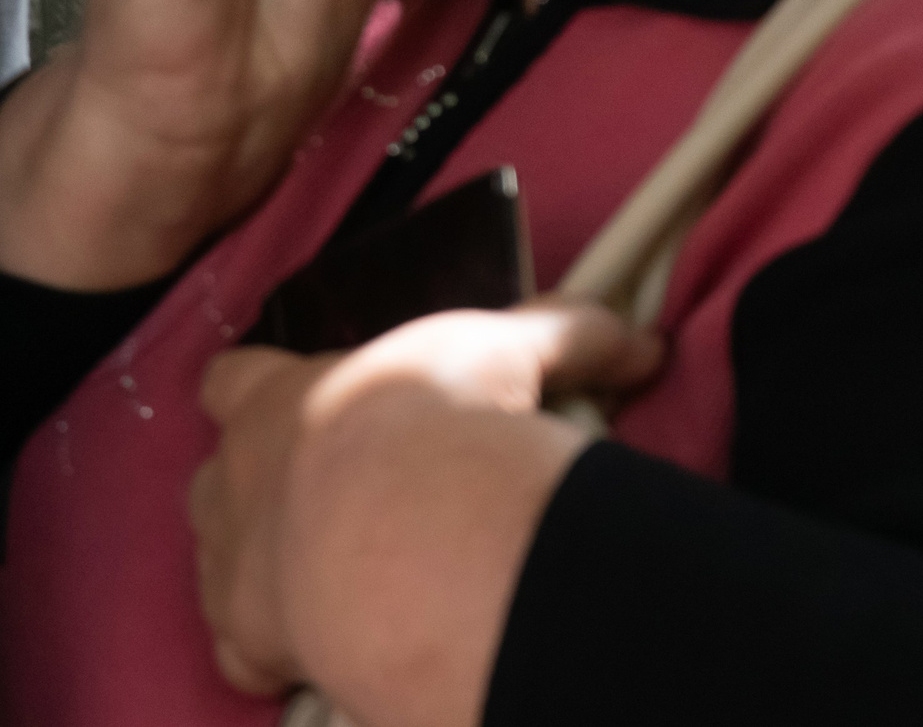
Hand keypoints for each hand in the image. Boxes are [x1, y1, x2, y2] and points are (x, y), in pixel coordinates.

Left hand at [192, 302, 659, 712]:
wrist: (412, 536)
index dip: (258, 389)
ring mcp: (234, 566)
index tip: (298, 397)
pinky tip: (326, 643)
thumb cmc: (441, 422)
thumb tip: (643, 344)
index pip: (232, 380)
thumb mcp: (513, 349)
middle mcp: (238, 480)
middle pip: (213, 478)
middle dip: (256, 486)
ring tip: (331, 571)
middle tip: (332, 494)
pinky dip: (276, 651)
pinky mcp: (254, 640)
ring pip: (216, 563)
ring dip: (260, 567)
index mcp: (281, 397)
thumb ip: (571, 335)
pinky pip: (243, 652)